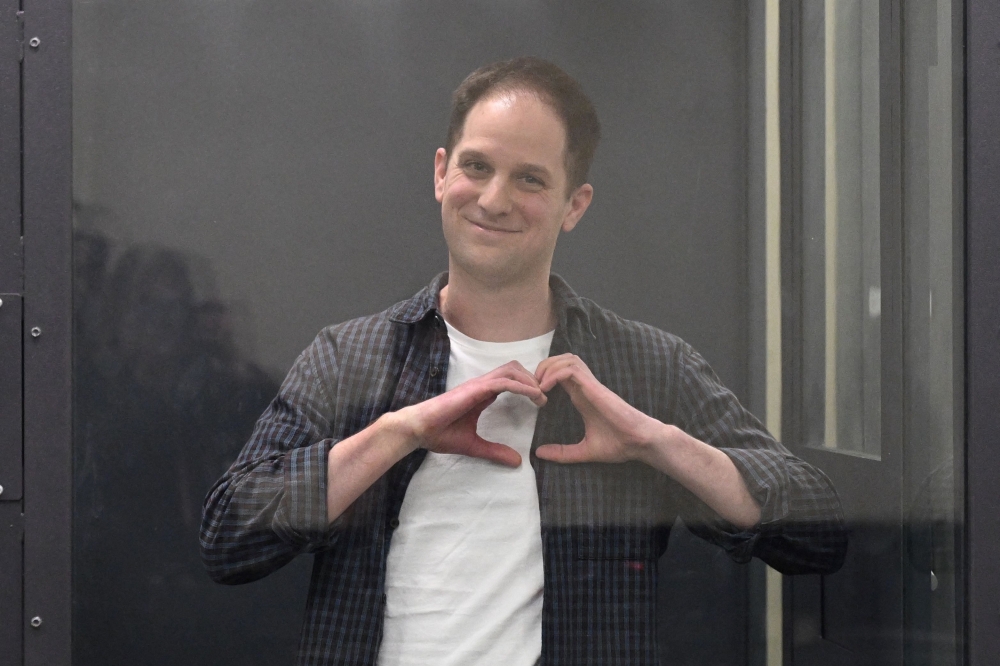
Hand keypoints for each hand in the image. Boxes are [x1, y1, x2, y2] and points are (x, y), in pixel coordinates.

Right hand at [396, 361, 545, 466]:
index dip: (527, 386)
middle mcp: (481, 385)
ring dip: (530, 380)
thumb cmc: (439, 434)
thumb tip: (517, 461)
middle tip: (545, 396)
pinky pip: (503, 382)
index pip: (509, 379)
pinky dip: (521, 386)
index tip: (541, 401)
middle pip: (514, 369)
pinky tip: (533, 396)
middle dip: (532, 379)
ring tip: (542, 396)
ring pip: (511, 370)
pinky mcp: (475, 389)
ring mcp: (478, 385)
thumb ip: (495, 451)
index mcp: (481, 394)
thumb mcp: (474, 446)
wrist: (418, 430)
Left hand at [534, 354, 655, 463]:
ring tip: (538, 385)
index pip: (560, 374)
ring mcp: (591, 385)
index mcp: (582, 397)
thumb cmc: (619, 444)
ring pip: (567, 360)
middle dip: (543, 367)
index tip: (534, 395)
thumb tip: (539, 453)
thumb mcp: (584, 451)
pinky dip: (555, 374)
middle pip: (562, 360)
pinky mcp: (595, 388)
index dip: (543, 378)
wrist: (639, 443)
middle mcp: (585, 387)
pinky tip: (546, 388)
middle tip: (532, 385)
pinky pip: (572, 371)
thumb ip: (562, 453)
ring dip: (548, 367)